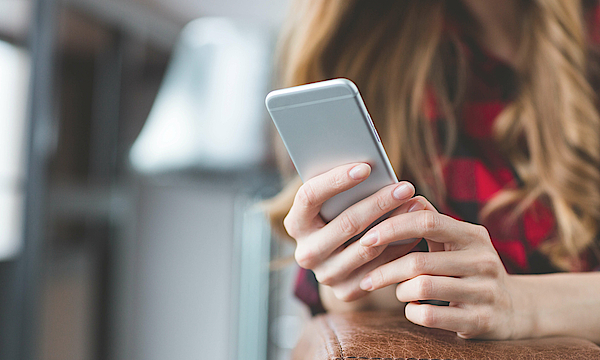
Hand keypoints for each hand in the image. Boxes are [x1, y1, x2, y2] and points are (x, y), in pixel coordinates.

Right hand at [284, 163, 428, 301]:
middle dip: (380, 202)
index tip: (366, 167)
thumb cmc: (337, 217)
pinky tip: (415, 233)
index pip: (309, 196)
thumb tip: (372, 168)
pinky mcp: (345, 291)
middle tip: (405, 187)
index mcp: (296, 223)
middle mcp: (306, 252)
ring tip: (417, 206)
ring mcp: (325, 274)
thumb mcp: (331, 203)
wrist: (336, 260)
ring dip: (396, 225)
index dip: (336, 180)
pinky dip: (398, 249)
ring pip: (367, 248)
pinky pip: (378, 268)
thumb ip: (342, 189)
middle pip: (346, 223)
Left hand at [359, 198, 526, 339]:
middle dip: (385, 270)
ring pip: (422, 288)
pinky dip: (412, 312)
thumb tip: (400, 196)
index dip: (391, 228)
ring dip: (400, 291)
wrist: (515, 309)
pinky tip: (412, 308)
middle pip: (418, 261)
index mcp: (473, 235)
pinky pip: (430, 316)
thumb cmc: (470, 268)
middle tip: (368, 278)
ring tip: (399, 292)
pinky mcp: (481, 321)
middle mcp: (482, 260)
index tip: (366, 238)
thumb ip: (430, 221)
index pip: (426, 222)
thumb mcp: (458, 242)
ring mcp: (484, 291)